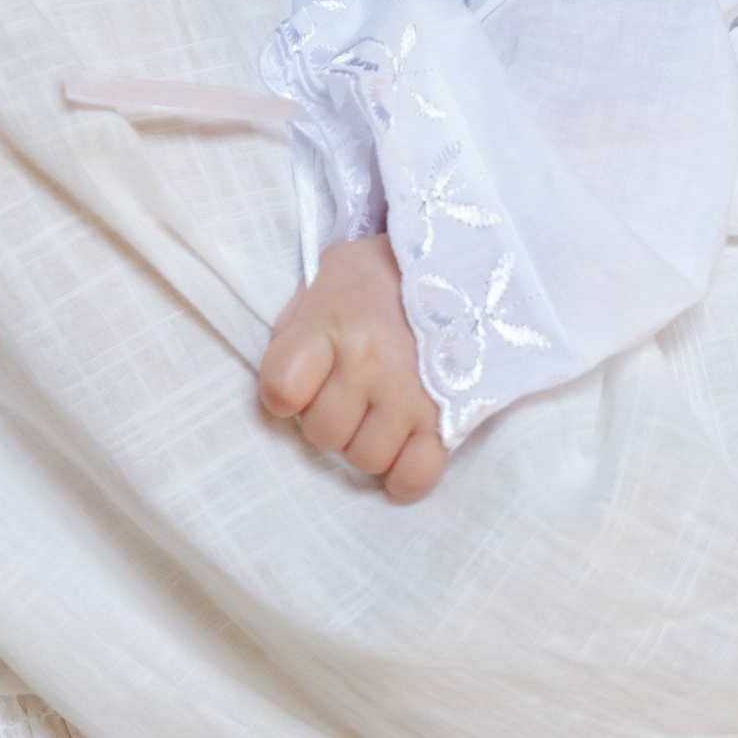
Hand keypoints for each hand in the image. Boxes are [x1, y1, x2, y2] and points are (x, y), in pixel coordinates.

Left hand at [257, 236, 448, 503]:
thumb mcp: (323, 280)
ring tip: (376, 411)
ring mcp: (410, 395)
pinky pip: (417, 474)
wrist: (456, 262)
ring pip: (365, 458)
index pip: (280, 390)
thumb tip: (284, 389)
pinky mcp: (447, 418)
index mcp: (332, 325)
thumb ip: (296, 330)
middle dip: (326, 418)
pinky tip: (400, 451)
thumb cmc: (377, 277)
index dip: (283, 395)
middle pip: (322, 432)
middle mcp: (370, 364)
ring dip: (364, 442)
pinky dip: (404, 475)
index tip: (298, 383)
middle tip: (345, 392)